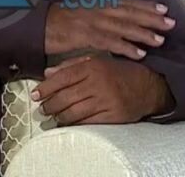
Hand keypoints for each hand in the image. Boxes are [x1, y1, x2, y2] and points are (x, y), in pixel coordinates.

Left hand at [30, 54, 175, 124]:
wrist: (149, 85)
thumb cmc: (119, 72)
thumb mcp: (96, 60)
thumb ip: (70, 65)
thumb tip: (47, 73)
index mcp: (93, 67)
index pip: (62, 78)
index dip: (45, 88)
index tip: (35, 94)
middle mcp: (98, 83)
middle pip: (65, 97)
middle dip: (49, 104)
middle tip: (42, 108)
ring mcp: (106, 101)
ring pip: (74, 112)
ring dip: (59, 116)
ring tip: (53, 115)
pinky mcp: (113, 116)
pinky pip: (87, 122)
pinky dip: (74, 123)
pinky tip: (68, 122)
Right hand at [44, 0, 175, 61]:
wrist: (35, 24)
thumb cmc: (56, 21)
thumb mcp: (79, 12)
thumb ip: (97, 13)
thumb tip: (114, 18)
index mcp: (96, 2)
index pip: (125, 1)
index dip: (145, 4)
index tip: (163, 8)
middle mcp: (97, 9)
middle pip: (130, 13)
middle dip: (151, 18)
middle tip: (171, 23)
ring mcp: (91, 22)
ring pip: (124, 27)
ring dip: (144, 34)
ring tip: (161, 41)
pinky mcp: (84, 36)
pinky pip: (110, 43)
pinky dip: (126, 48)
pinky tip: (139, 54)